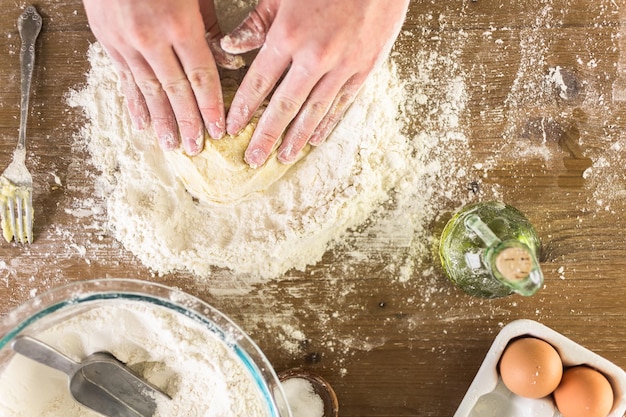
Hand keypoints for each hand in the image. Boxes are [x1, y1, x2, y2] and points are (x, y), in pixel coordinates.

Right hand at [82, 0, 242, 154]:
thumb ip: (210, 25)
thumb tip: (225, 60)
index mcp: (180, 25)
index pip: (201, 77)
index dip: (211, 107)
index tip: (220, 129)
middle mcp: (152, 39)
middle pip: (176, 91)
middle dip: (188, 122)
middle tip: (198, 148)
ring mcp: (127, 42)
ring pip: (148, 91)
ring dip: (161, 121)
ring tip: (171, 144)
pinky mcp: (108, 42)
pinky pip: (124, 79)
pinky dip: (134, 103)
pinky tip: (140, 123)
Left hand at [221, 0, 408, 167]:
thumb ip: (257, 23)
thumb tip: (230, 48)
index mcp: (289, 34)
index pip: (259, 81)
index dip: (243, 108)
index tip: (231, 129)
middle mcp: (315, 56)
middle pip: (284, 105)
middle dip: (265, 135)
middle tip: (252, 159)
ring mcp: (342, 66)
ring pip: (314, 111)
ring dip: (296, 138)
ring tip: (282, 158)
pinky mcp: (364, 68)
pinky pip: (341, 103)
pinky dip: (326, 123)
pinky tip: (314, 139)